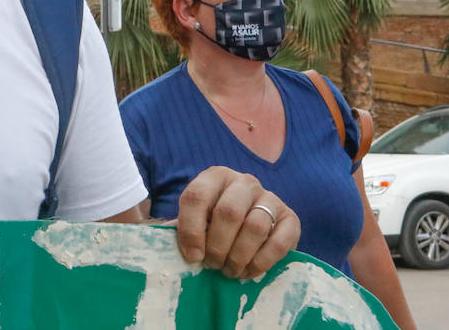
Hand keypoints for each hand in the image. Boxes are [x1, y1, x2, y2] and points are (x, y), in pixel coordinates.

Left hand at [175, 166, 299, 279]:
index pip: (196, 196)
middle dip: (217, 246)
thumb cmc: (214, 226)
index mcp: (214, 177)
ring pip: (254, 226)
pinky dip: (262, 261)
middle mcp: (243, 181)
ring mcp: (270, 197)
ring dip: (239, 256)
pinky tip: (249, 272)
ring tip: (229, 271)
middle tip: (213, 265)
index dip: (191, 230)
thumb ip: (180, 229)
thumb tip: (158, 241)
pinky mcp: (291, 218)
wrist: (250, 227)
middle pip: (228, 212)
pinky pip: (279, 241)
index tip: (192, 257)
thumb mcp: (195, 221)